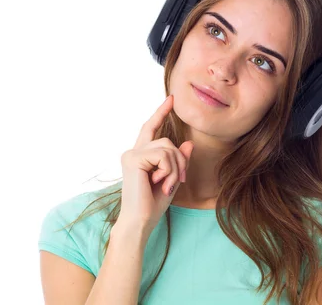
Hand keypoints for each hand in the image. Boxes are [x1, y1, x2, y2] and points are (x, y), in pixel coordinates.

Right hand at [117, 95, 193, 235]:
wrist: (140, 221)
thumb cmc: (153, 204)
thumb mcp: (172, 179)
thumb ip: (178, 161)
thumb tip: (189, 143)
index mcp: (140, 155)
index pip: (151, 128)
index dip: (161, 113)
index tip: (172, 99)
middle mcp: (133, 152)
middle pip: (167, 141)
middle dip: (179, 161)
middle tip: (179, 181)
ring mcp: (131, 154)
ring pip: (168, 148)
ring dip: (175, 169)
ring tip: (168, 185)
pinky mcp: (133, 159)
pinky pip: (163, 155)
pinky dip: (169, 171)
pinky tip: (161, 183)